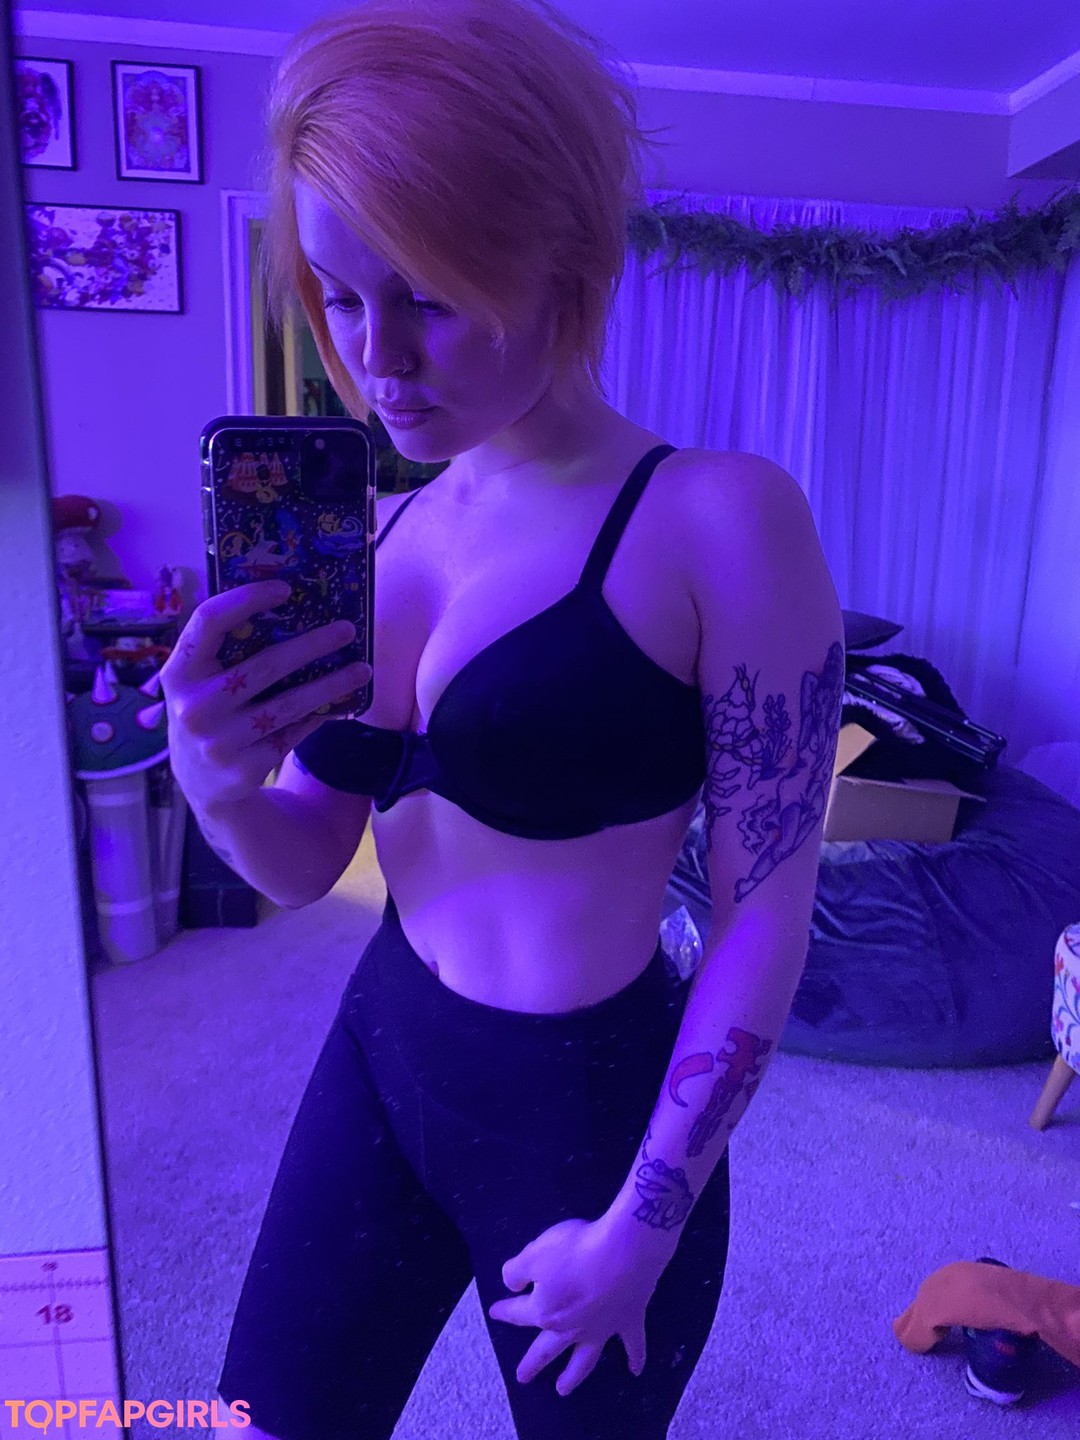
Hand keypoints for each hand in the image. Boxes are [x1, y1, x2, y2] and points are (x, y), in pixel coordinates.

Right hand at [160, 580, 369, 815]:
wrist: (202, 785)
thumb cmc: (210, 714)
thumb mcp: (199, 684)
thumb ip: (225, 654)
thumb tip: (289, 609)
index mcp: (178, 674)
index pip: (209, 621)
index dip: (246, 599)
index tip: (285, 589)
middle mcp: (194, 708)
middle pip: (265, 664)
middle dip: (313, 644)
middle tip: (347, 630)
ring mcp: (219, 742)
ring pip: (290, 703)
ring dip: (332, 684)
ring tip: (362, 669)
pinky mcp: (245, 769)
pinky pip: (294, 733)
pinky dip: (318, 715)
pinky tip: (339, 703)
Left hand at [487, 1215, 671, 1396]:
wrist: (624, 1251)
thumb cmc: (575, 1251)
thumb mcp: (534, 1253)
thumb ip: (516, 1271)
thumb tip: (512, 1284)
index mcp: (545, 1312)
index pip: (520, 1313)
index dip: (506, 1310)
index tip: (494, 1312)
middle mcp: (572, 1328)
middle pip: (548, 1349)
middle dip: (534, 1363)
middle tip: (523, 1378)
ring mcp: (602, 1328)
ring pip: (585, 1359)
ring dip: (573, 1376)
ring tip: (563, 1390)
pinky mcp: (629, 1320)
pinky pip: (632, 1344)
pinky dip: (635, 1357)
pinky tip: (636, 1370)